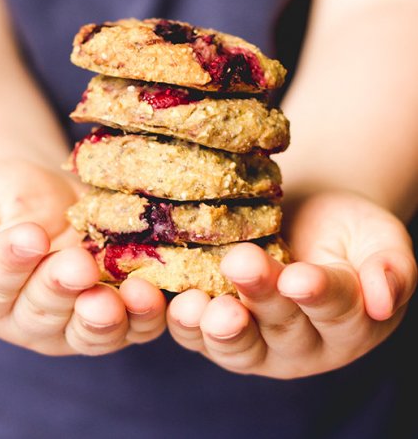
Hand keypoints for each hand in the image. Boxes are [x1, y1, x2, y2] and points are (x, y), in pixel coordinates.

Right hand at [0, 159, 165, 355]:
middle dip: (61, 288)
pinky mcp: (112, 315)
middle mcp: (26, 315)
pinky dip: (143, 317)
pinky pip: (131, 325)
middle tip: (77, 266)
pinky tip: (151, 296)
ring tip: (114, 298)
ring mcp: (72, 320)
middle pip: (43, 311)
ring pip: (88, 331)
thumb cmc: (0, 197)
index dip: (10, 259)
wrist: (44, 197)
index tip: (28, 235)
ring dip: (103, 317)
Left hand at [167, 191, 416, 377]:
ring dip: (216, 326)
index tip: (299, 278)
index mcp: (347, 323)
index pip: (336, 310)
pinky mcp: (215, 329)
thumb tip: (382, 301)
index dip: (319, 295)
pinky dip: (183, 321)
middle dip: (261, 298)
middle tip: (242, 265)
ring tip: (198, 304)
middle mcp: (301, 343)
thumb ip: (390, 268)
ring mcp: (256, 341)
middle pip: (282, 327)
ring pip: (236, 344)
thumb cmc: (344, 230)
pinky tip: (171, 301)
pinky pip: (197, 333)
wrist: (302, 218)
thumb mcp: (378, 239)